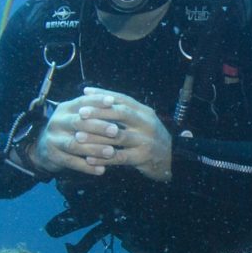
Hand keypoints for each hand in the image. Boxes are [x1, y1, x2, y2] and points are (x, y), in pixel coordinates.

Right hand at [26, 102, 114, 176]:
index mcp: (65, 109)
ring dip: (94, 149)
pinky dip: (87, 167)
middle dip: (98, 126)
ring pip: (74, 144)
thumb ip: (91, 110)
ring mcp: (53, 140)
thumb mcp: (75, 116)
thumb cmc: (68, 129)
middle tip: (115, 130)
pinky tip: (101, 170)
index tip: (112, 101)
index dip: (97, 101)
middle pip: (78, 123)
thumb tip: (115, 103)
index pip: (81, 102)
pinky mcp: (53, 156)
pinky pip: (71, 162)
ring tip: (111, 152)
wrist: (42, 148)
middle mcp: (57, 122)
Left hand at [55, 87, 172, 182]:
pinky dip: (103, 158)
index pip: (122, 99)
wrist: (173, 158)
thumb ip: (125, 110)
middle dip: (99, 112)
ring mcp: (145, 141)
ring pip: (117, 136)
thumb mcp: (142, 120)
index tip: (84, 93)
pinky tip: (89, 159)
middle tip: (80, 113)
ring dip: (96, 137)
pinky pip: (119, 158)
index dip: (103, 95)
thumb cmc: (150, 137)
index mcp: (144, 111)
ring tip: (78, 137)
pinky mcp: (142, 158)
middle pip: (121, 114)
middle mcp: (146, 124)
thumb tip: (98, 96)